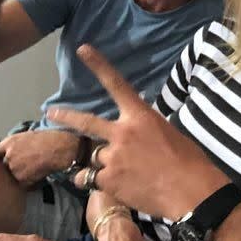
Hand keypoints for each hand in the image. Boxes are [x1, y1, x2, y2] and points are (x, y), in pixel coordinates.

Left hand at [0, 129, 78, 186]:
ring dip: (17, 175)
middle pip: (0, 167)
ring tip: (30, 169)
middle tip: (18, 166)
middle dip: (7, 167)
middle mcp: (8, 155)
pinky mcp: (22, 179)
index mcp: (9, 142)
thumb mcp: (28, 135)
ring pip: (10, 176)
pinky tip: (35, 174)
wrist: (61, 148)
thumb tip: (8, 152)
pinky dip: (25, 182)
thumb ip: (14, 144)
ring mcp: (14, 168)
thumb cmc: (49, 138)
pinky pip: (20, 183)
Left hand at [49, 45, 228, 218]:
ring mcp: (112, 157)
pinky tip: (113, 187)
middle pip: (86, 122)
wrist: (189, 191)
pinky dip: (96, 182)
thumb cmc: (187, 160)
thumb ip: (144, 129)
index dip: (98, 65)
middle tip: (51, 112)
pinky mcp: (108, 180)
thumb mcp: (167, 132)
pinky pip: (91, 179)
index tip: (83, 49)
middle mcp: (122, 132)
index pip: (116, 84)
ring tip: (124, 174)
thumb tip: (136, 133)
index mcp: (140, 115)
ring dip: (103, 164)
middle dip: (67, 117)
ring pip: (95, 157)